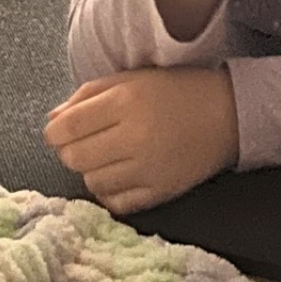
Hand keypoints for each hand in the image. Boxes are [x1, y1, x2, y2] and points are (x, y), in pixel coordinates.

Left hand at [44, 67, 238, 214]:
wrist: (227, 114)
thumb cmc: (176, 90)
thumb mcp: (132, 78)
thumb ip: (89, 94)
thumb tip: (53, 120)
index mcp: (126, 101)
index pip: (69, 127)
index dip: (54, 132)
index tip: (57, 132)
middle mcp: (134, 137)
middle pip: (76, 158)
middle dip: (69, 151)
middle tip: (80, 143)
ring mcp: (147, 170)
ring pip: (92, 182)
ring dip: (90, 170)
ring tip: (104, 156)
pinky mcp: (159, 193)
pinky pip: (116, 203)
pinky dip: (109, 192)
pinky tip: (117, 175)